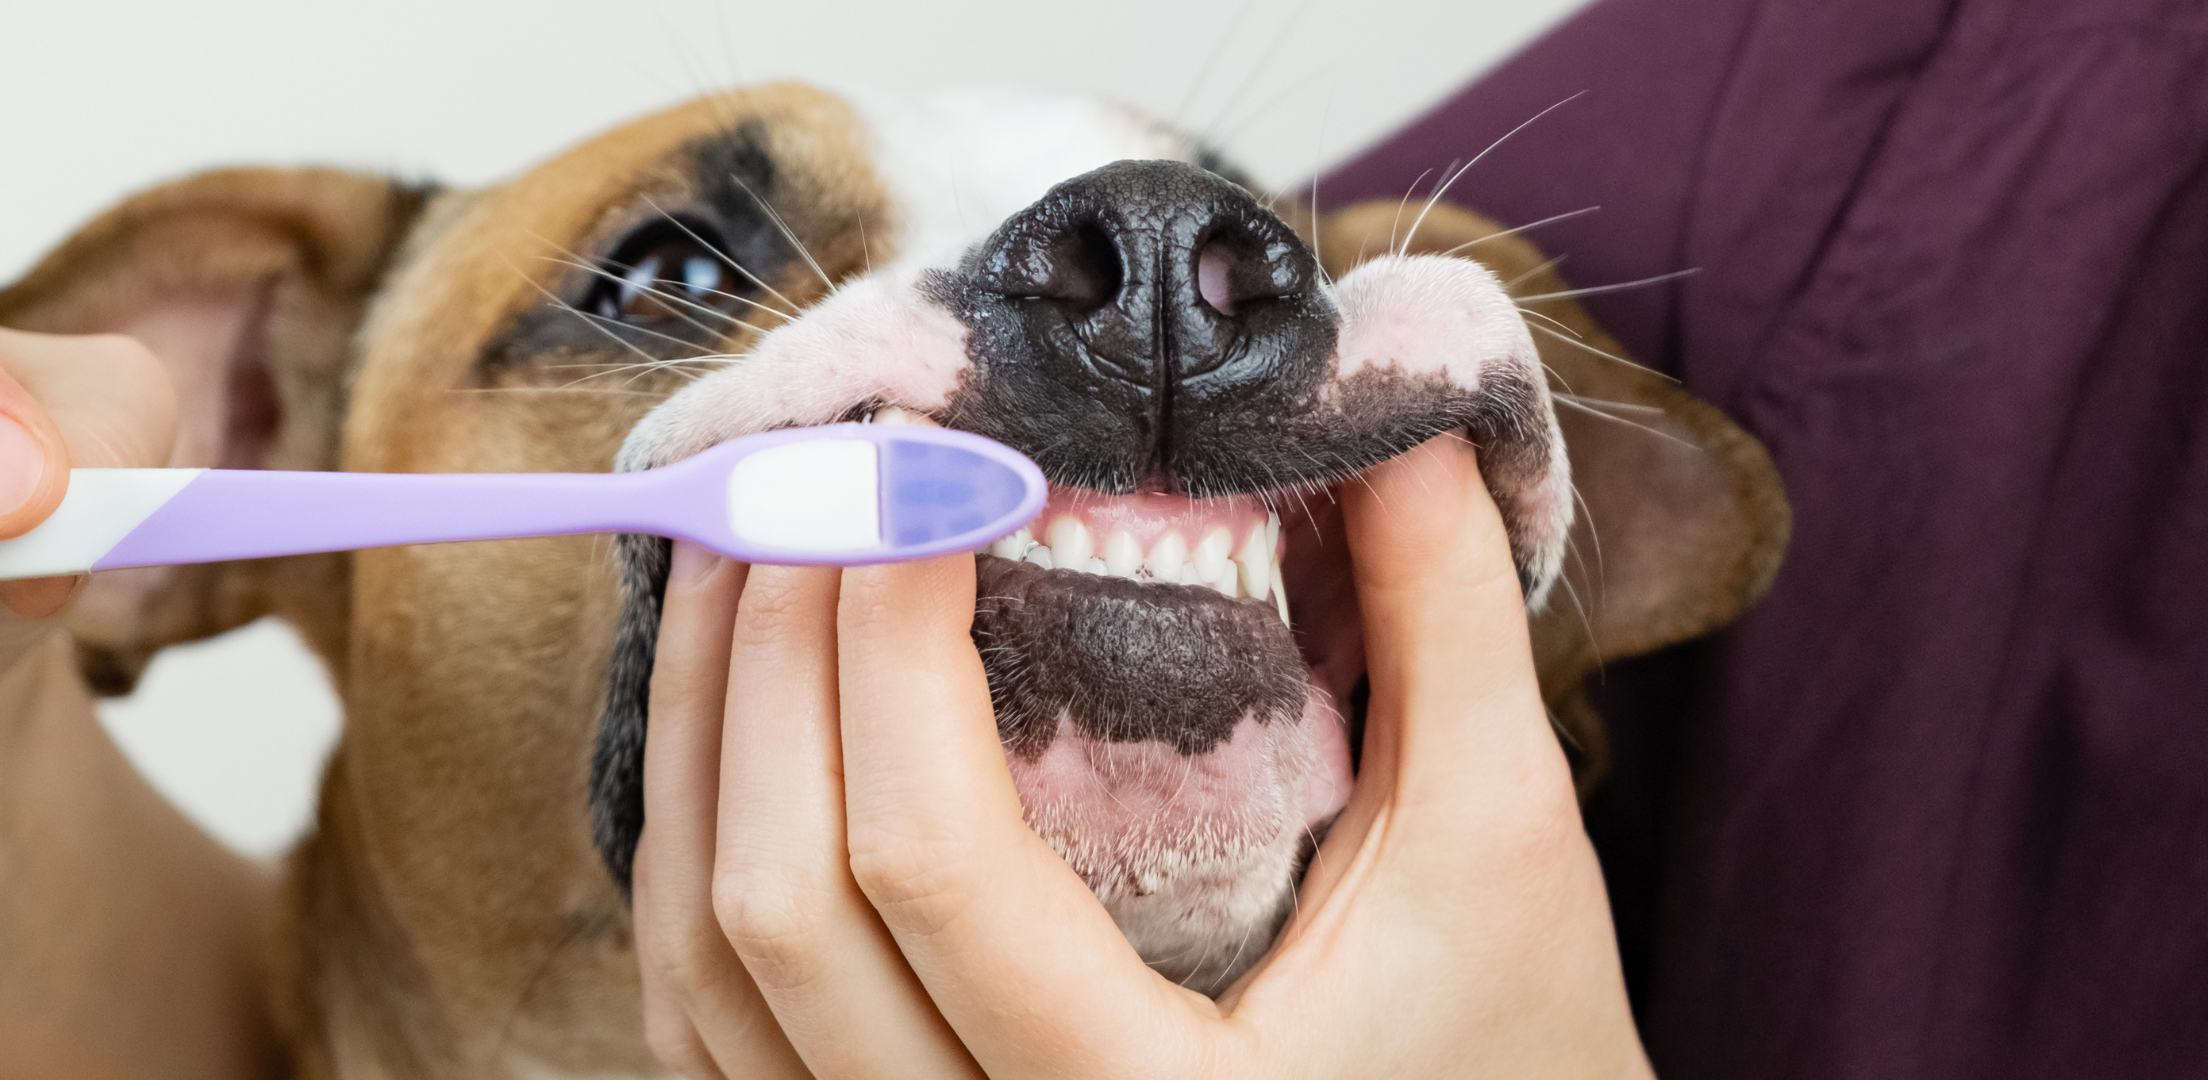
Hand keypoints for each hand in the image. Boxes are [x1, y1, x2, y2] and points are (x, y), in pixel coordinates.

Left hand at [632, 435, 1653, 1077]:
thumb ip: (1443, 618)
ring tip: (742, 551)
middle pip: (774, 909)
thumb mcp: (1501, 844)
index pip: (927, 860)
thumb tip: (1387, 402)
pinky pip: (711, 1021)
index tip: (915, 468)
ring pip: (706, 973)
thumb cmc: (1514, 1056)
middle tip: (816, 472)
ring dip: (696, 743)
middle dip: (766, 658)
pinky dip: (693, 851)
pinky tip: (730, 714)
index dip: (884, 638)